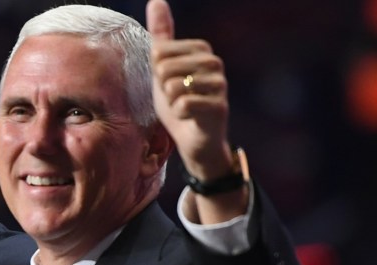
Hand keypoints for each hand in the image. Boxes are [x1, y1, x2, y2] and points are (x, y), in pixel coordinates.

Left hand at [147, 0, 233, 180]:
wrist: (194, 139)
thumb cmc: (178, 102)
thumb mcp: (163, 67)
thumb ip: (161, 36)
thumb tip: (156, 0)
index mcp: (201, 49)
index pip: (159, 51)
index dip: (157, 73)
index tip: (170, 83)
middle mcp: (214, 62)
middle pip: (164, 67)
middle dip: (163, 88)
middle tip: (176, 98)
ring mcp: (220, 84)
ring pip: (173, 86)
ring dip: (170, 101)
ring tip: (183, 106)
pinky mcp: (220, 106)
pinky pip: (183, 104)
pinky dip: (179, 114)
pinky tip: (189, 117)